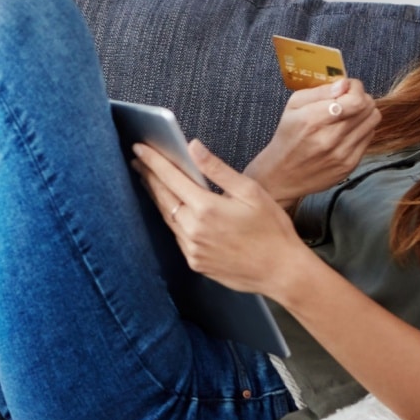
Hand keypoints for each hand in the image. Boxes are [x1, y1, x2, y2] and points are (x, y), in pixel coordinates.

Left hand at [132, 139, 306, 296]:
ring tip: (150, 180)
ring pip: (168, 217)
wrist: (282, 272)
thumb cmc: (272, 230)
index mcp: (206, 208)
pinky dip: (172, 218)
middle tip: (138, 161)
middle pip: (162, 197)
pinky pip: (177, 236)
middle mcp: (193, 230)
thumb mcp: (250, 192)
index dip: (152, 160)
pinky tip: (173, 209)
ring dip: (157, 197)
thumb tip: (193, 147)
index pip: (170, 177)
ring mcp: (192, 249)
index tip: (139, 148)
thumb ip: (217, 169)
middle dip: (148, 176)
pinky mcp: (195, 262)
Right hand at [244, 79, 379, 205]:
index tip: (348, 87)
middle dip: (361, 97)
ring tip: (350, 113)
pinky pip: (369, 138)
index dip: (356, 88)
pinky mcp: (350, 165)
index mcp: (313, 120)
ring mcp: (342, 154)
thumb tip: (344, 83)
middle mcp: (330, 138)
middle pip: (368, 109)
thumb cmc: (287, 138)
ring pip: (372, 122)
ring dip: (364, 112)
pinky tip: (348, 130)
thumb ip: (319, 91)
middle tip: (349, 98)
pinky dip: (362, 129)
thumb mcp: (293, 107)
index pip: (355, 100)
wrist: (282, 176)